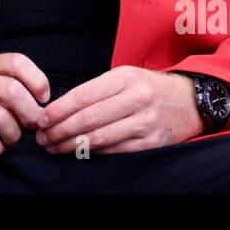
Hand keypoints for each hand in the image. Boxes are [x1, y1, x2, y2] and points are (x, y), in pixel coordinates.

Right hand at [0, 53, 49, 154]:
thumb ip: (2, 78)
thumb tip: (37, 99)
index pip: (17, 61)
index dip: (37, 80)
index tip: (43, 98)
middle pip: (13, 91)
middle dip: (31, 113)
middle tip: (33, 124)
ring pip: (0, 118)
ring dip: (14, 134)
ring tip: (11, 137)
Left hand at [33, 66, 202, 153]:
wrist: (189, 100)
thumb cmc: (148, 87)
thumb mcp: (125, 77)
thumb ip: (96, 90)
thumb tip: (60, 108)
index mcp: (125, 77)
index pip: (83, 95)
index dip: (59, 109)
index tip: (41, 119)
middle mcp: (136, 98)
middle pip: (89, 118)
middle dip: (60, 130)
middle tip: (42, 138)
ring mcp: (146, 121)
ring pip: (100, 137)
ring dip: (72, 145)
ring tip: (54, 147)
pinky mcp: (153, 142)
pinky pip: (116, 150)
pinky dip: (94, 153)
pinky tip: (79, 153)